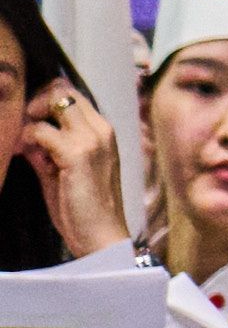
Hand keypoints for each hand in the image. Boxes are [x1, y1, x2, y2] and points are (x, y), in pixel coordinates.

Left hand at [17, 83, 122, 256]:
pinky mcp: (78, 154)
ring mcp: (91, 140)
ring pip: (55, 102)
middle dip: (36, 101)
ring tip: (24, 143)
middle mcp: (101, 130)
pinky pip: (41, 131)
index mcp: (103, 133)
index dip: (46, 99)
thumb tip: (26, 137)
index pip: (72, 95)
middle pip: (64, 91)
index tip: (31, 118)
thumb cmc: (84, 208)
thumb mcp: (63, 172)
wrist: (101, 236)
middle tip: (24, 126)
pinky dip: (27, 139)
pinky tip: (25, 155)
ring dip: (31, 119)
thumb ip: (48, 150)